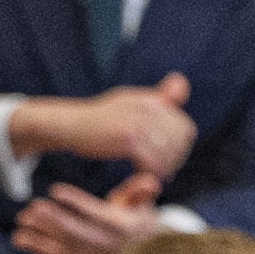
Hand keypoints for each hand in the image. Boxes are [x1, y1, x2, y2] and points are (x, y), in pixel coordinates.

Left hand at [11, 171, 164, 253]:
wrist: (141, 248)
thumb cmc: (137, 217)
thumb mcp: (143, 203)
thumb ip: (143, 191)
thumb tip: (150, 183)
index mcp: (118, 225)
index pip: (95, 212)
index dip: (75, 201)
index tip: (56, 190)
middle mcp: (102, 242)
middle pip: (74, 231)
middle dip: (53, 219)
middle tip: (34, 206)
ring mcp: (89, 252)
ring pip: (61, 243)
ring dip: (40, 232)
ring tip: (23, 218)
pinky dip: (37, 249)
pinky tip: (20, 239)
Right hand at [19, 73, 196, 179]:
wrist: (69, 125)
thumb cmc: (101, 119)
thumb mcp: (132, 103)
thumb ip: (160, 98)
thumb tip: (183, 79)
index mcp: (151, 100)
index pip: (185, 128)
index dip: (180, 147)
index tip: (167, 157)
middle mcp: (148, 107)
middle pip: (180, 144)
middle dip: (173, 159)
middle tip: (159, 169)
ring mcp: (139, 122)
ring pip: (168, 155)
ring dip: (161, 168)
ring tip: (149, 172)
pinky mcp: (128, 138)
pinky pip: (152, 162)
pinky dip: (148, 172)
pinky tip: (138, 173)